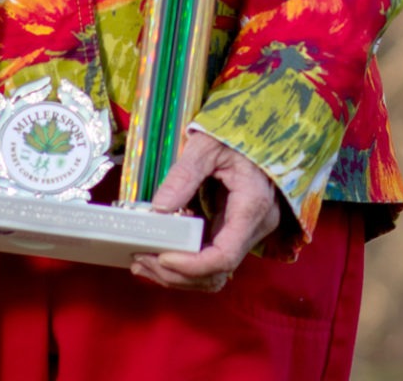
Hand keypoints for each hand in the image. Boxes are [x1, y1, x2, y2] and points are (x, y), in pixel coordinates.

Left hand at [128, 131, 284, 291]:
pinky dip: (186, 266)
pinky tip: (160, 256)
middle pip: (216, 272)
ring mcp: (248, 231)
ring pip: (214, 274)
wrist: (261, 128)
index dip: (191, 265)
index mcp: (253, 205)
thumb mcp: (208, 145)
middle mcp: (256, 226)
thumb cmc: (237, 133)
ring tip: (143, 263)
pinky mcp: (237, 231)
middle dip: (176, 274)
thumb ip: (184, 175)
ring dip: (178, 276)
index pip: (224, 256)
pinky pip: (212, 261)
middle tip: (141, 260)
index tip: (162, 257)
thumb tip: (159, 208)